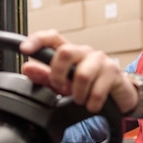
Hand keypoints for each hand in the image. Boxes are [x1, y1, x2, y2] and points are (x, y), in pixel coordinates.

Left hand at [19, 30, 138, 114]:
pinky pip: (97, 91)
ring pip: (82, 75)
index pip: (53, 37)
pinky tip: (92, 105)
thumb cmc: (89, 86)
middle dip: (58, 75)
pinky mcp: (113, 72)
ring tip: (80, 99)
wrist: (118, 95)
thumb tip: (27, 68)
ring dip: (77, 94)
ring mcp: (100, 60)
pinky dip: (91, 104)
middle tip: (61, 88)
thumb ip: (45, 76)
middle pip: (65, 52)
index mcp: (70, 52)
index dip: (38, 40)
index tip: (24, 49)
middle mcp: (85, 52)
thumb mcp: (64, 83)